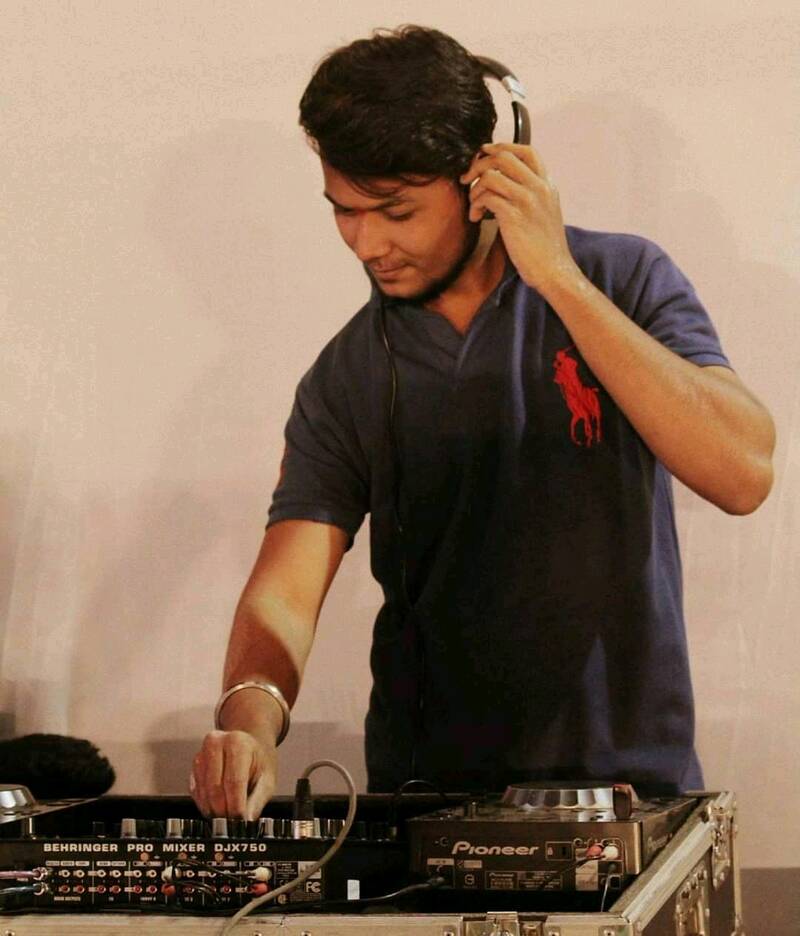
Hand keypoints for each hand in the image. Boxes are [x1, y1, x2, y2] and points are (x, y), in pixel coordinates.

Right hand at [190, 730, 276, 819]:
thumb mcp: (267, 778)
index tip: (240, 821)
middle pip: (215, 788)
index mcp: (238, 743)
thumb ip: (257, 800)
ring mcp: (202, 753)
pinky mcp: (195, 764)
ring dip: (213, 810)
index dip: (235, 805)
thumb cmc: (259, 760)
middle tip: (232, 824)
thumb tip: (247, 820)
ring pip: (203, 791)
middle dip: (223, 811)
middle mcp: (216, 744)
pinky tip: (216, 808)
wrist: (249, 744)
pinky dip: (205, 804)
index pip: (234, 781)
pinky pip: (195, 791)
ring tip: (225, 817)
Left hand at [460, 142, 581, 295]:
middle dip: (478, 164)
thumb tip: (504, 184)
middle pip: (503, 156)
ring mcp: (527, 200)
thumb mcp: (545, 212)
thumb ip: (531, 194)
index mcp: (547, 184)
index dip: (501, 147)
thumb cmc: (544, 247)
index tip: (483, 155)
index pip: (526, 151)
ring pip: (491, 176)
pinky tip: (476, 217)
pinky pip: (486, 197)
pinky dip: (476, 205)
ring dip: (474, 189)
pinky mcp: (514, 216)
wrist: (553, 270)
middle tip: (467, 178)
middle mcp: (539, 187)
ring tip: (474, 205)